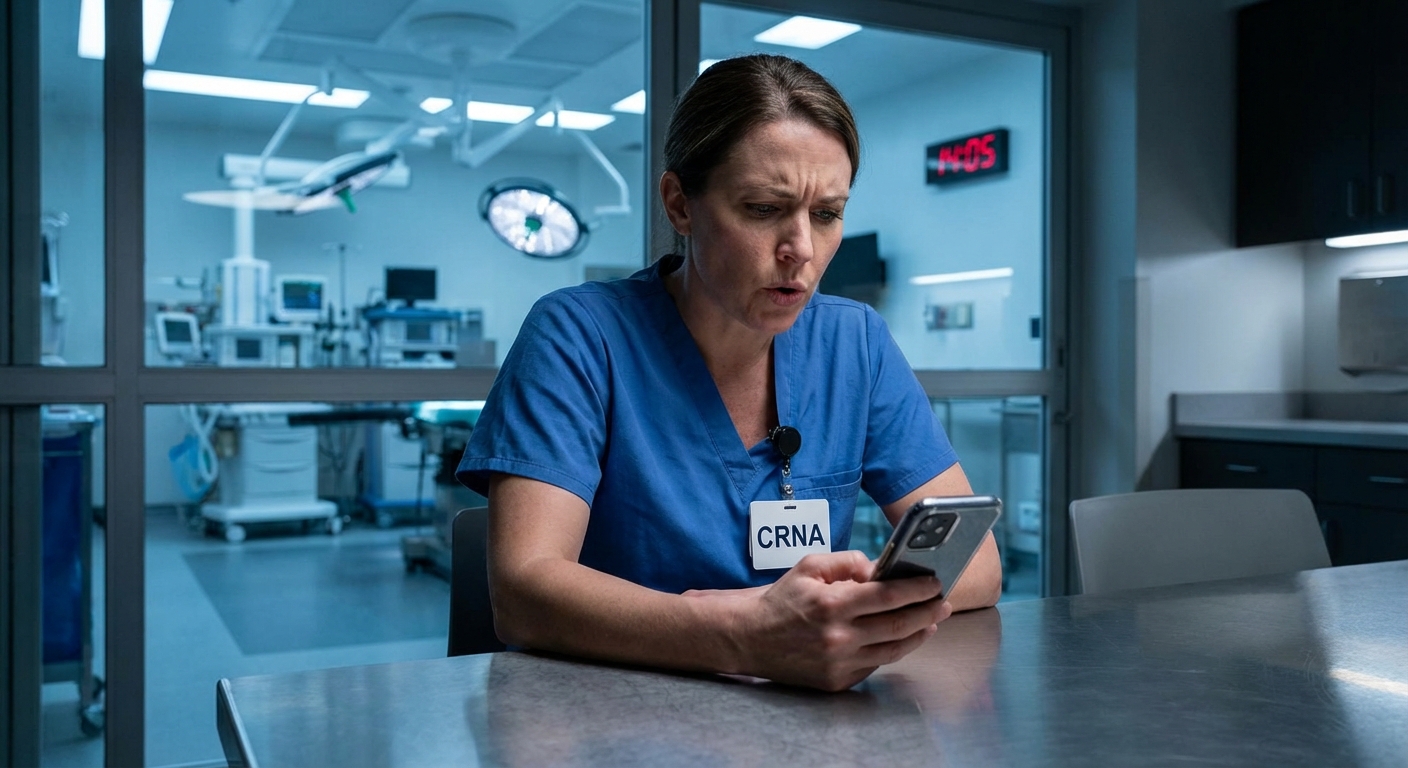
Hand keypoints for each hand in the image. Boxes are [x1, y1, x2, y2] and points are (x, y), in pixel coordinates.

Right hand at [712, 551, 950, 691]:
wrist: (750, 638)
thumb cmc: (781, 600)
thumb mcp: (809, 566)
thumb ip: (847, 563)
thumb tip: (880, 569)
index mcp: (832, 604)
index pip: (888, 596)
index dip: (917, 589)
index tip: (935, 582)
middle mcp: (838, 637)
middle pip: (898, 626)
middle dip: (927, 612)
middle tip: (943, 602)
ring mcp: (839, 663)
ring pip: (893, 650)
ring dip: (918, 634)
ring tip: (932, 621)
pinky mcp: (837, 681)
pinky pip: (875, 663)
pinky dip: (892, 649)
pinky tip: (902, 637)